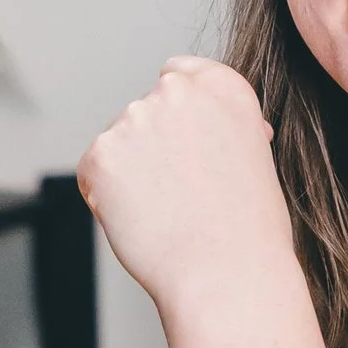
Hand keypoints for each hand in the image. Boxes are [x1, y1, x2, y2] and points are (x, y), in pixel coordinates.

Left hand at [78, 57, 298, 321]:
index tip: (182, 140)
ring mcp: (133, 120)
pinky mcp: (100, 155)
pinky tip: (141, 221)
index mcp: (222, 85)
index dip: (178, 113)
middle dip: (151, 147)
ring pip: (118, 145)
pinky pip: (93, 174)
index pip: (179, 74)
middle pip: (145, 113)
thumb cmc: (249, 230)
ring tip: (167, 215)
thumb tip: (194, 131)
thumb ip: (219, 129)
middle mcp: (176, 92)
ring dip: (130, 173)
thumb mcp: (253, 156)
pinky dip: (106, 198)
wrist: (227, 273)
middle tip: (179, 195)